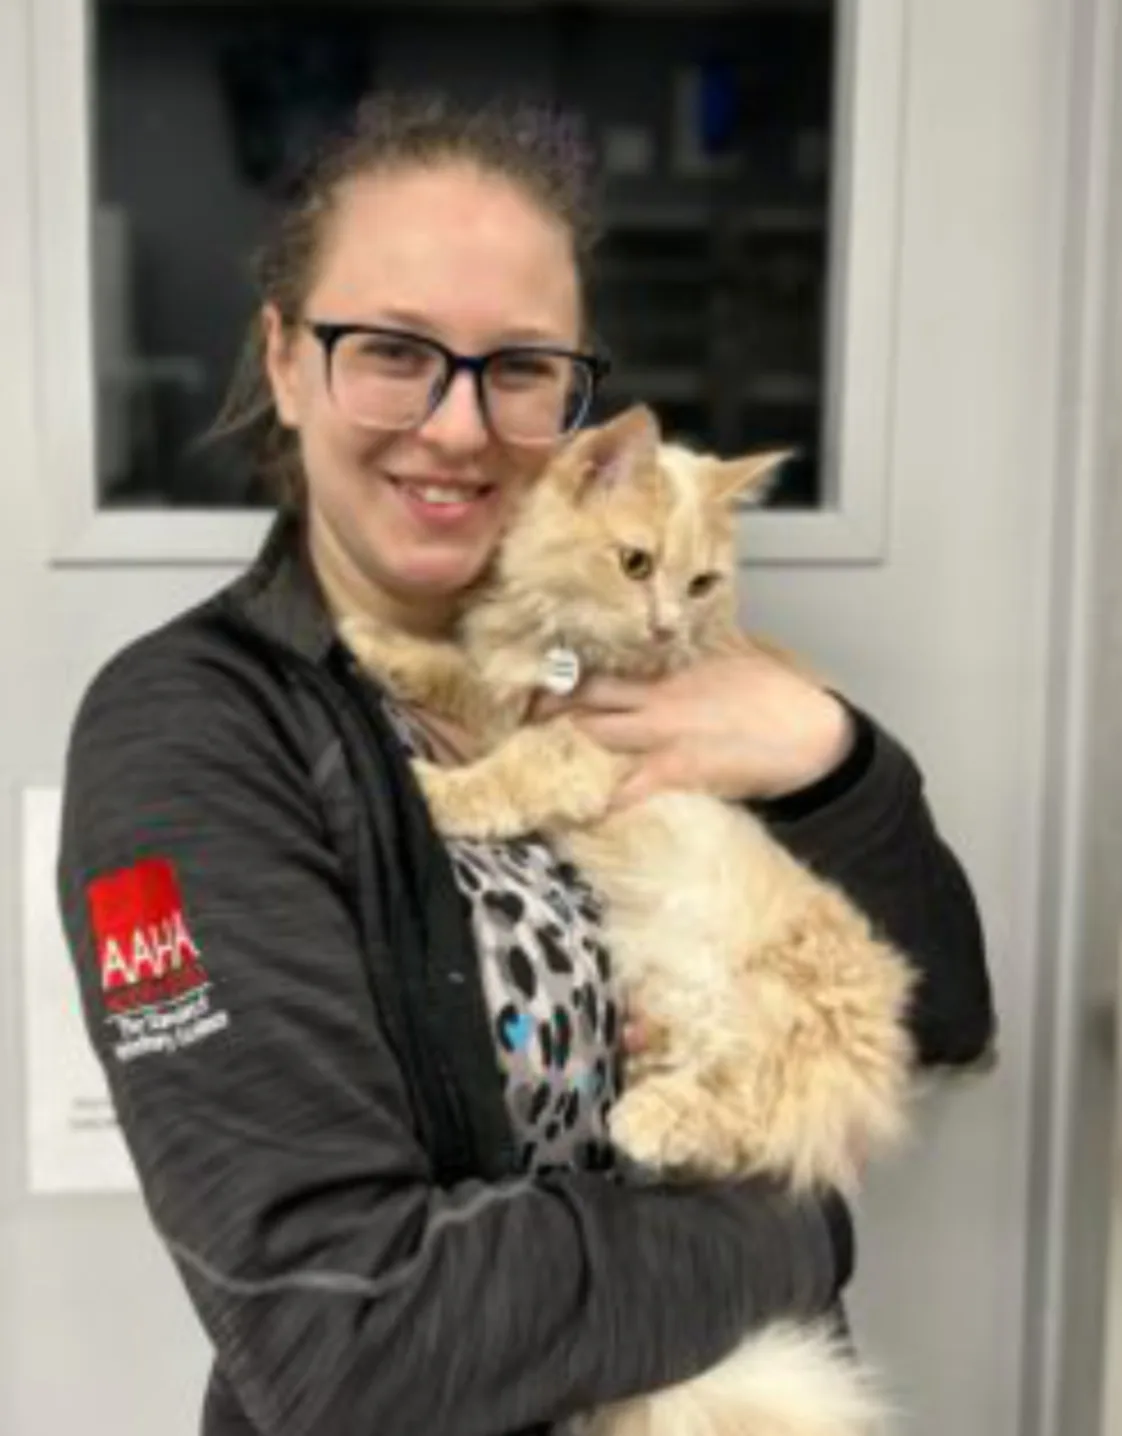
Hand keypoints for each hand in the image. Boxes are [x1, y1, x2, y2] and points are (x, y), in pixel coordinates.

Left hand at [539, 646, 853, 805]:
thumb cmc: (778, 698)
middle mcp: (659, 698)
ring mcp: (665, 736)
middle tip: (525, 716)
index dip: (571, 676)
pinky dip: (601, 799)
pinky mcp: (678, 772)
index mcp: (673, 670)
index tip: (545, 678)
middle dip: (552, 709)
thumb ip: (697, 659)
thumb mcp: (736, 663)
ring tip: (536, 757)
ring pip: (598, 737)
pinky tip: (577, 809)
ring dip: (567, 747)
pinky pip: (627, 788)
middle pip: (590, 700)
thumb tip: (674, 650)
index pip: (610, 668)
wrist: (811, 736)